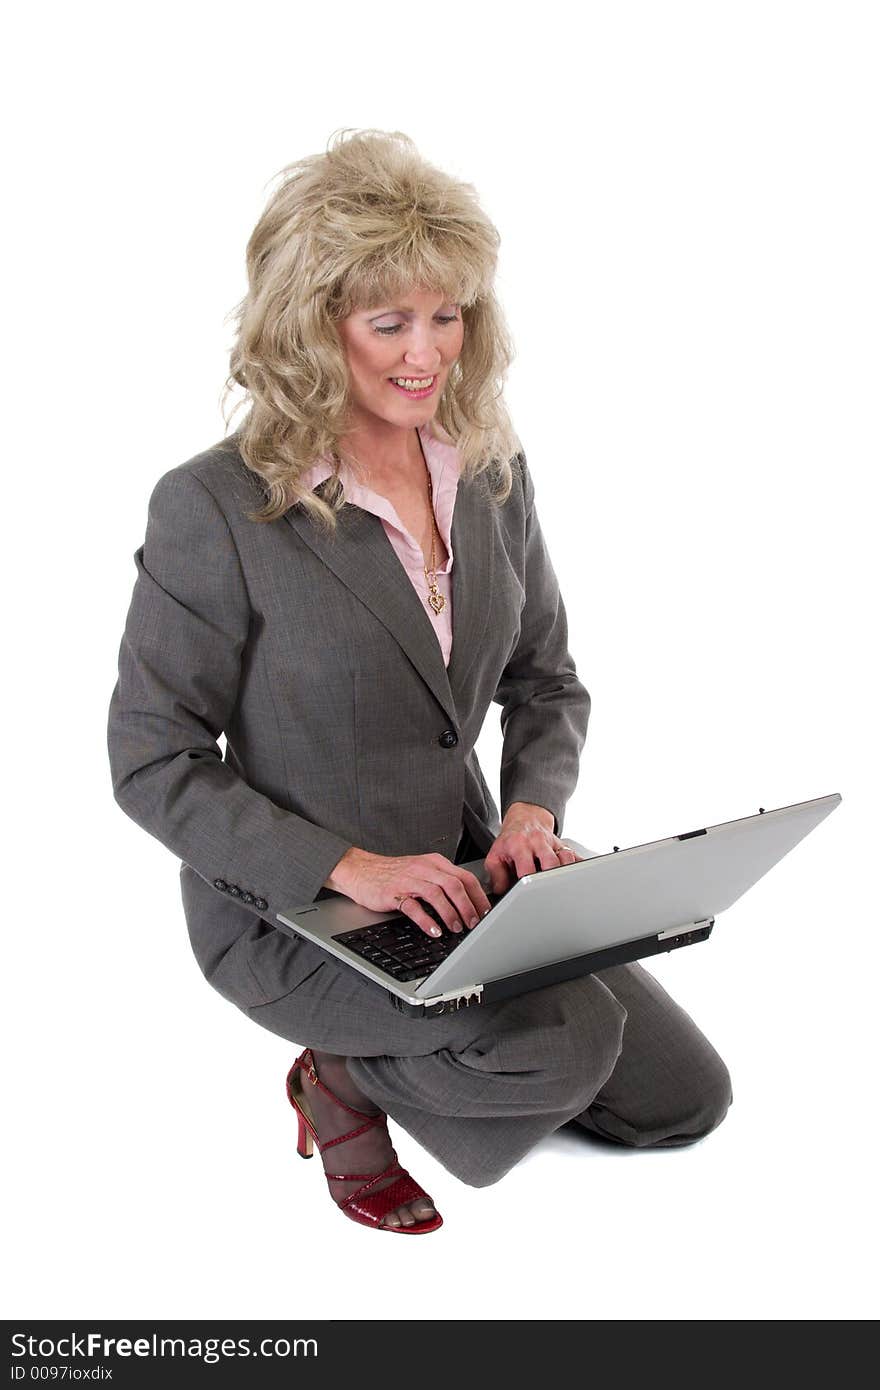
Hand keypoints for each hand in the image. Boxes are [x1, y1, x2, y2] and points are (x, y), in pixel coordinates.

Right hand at [325, 846, 492, 938]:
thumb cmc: (392, 873)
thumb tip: (468, 902)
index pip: (465, 877)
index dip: (479, 896)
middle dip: (469, 907)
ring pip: (437, 894)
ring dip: (451, 913)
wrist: (360, 870)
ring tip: (457, 928)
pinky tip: (434, 930)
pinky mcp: (394, 893)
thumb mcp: (422, 871)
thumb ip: (442, 882)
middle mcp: (424, 868)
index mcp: (435, 862)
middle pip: (455, 885)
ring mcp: (408, 880)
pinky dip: (426, 920)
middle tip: (475, 924)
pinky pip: (413, 906)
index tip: (487, 913)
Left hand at [486, 803, 584, 893]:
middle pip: (552, 863)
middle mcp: (538, 842)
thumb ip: (496, 875)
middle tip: (548, 893)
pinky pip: (577, 856)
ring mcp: (553, 843)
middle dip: (551, 880)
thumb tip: (502, 893)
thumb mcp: (495, 855)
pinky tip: (578, 878)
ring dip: (565, 874)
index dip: (529, 885)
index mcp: (519, 845)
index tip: (529, 896)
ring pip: (567, 859)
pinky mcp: (565, 846)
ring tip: (561, 886)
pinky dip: (579, 868)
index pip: (527, 868)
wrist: (525, 819)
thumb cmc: (510, 840)